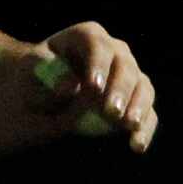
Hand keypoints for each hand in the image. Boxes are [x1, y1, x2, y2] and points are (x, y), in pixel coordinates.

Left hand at [29, 22, 156, 152]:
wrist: (46, 93)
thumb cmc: (37, 76)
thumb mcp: (33, 71)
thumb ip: (48, 74)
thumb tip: (70, 86)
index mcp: (87, 37)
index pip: (96, 44)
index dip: (97, 64)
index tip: (93, 88)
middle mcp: (114, 51)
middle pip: (124, 65)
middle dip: (120, 89)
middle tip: (111, 112)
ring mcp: (129, 76)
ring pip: (143, 86)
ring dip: (139, 107)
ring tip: (130, 126)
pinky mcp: (137, 102)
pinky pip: (149, 114)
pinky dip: (146, 129)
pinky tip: (136, 146)